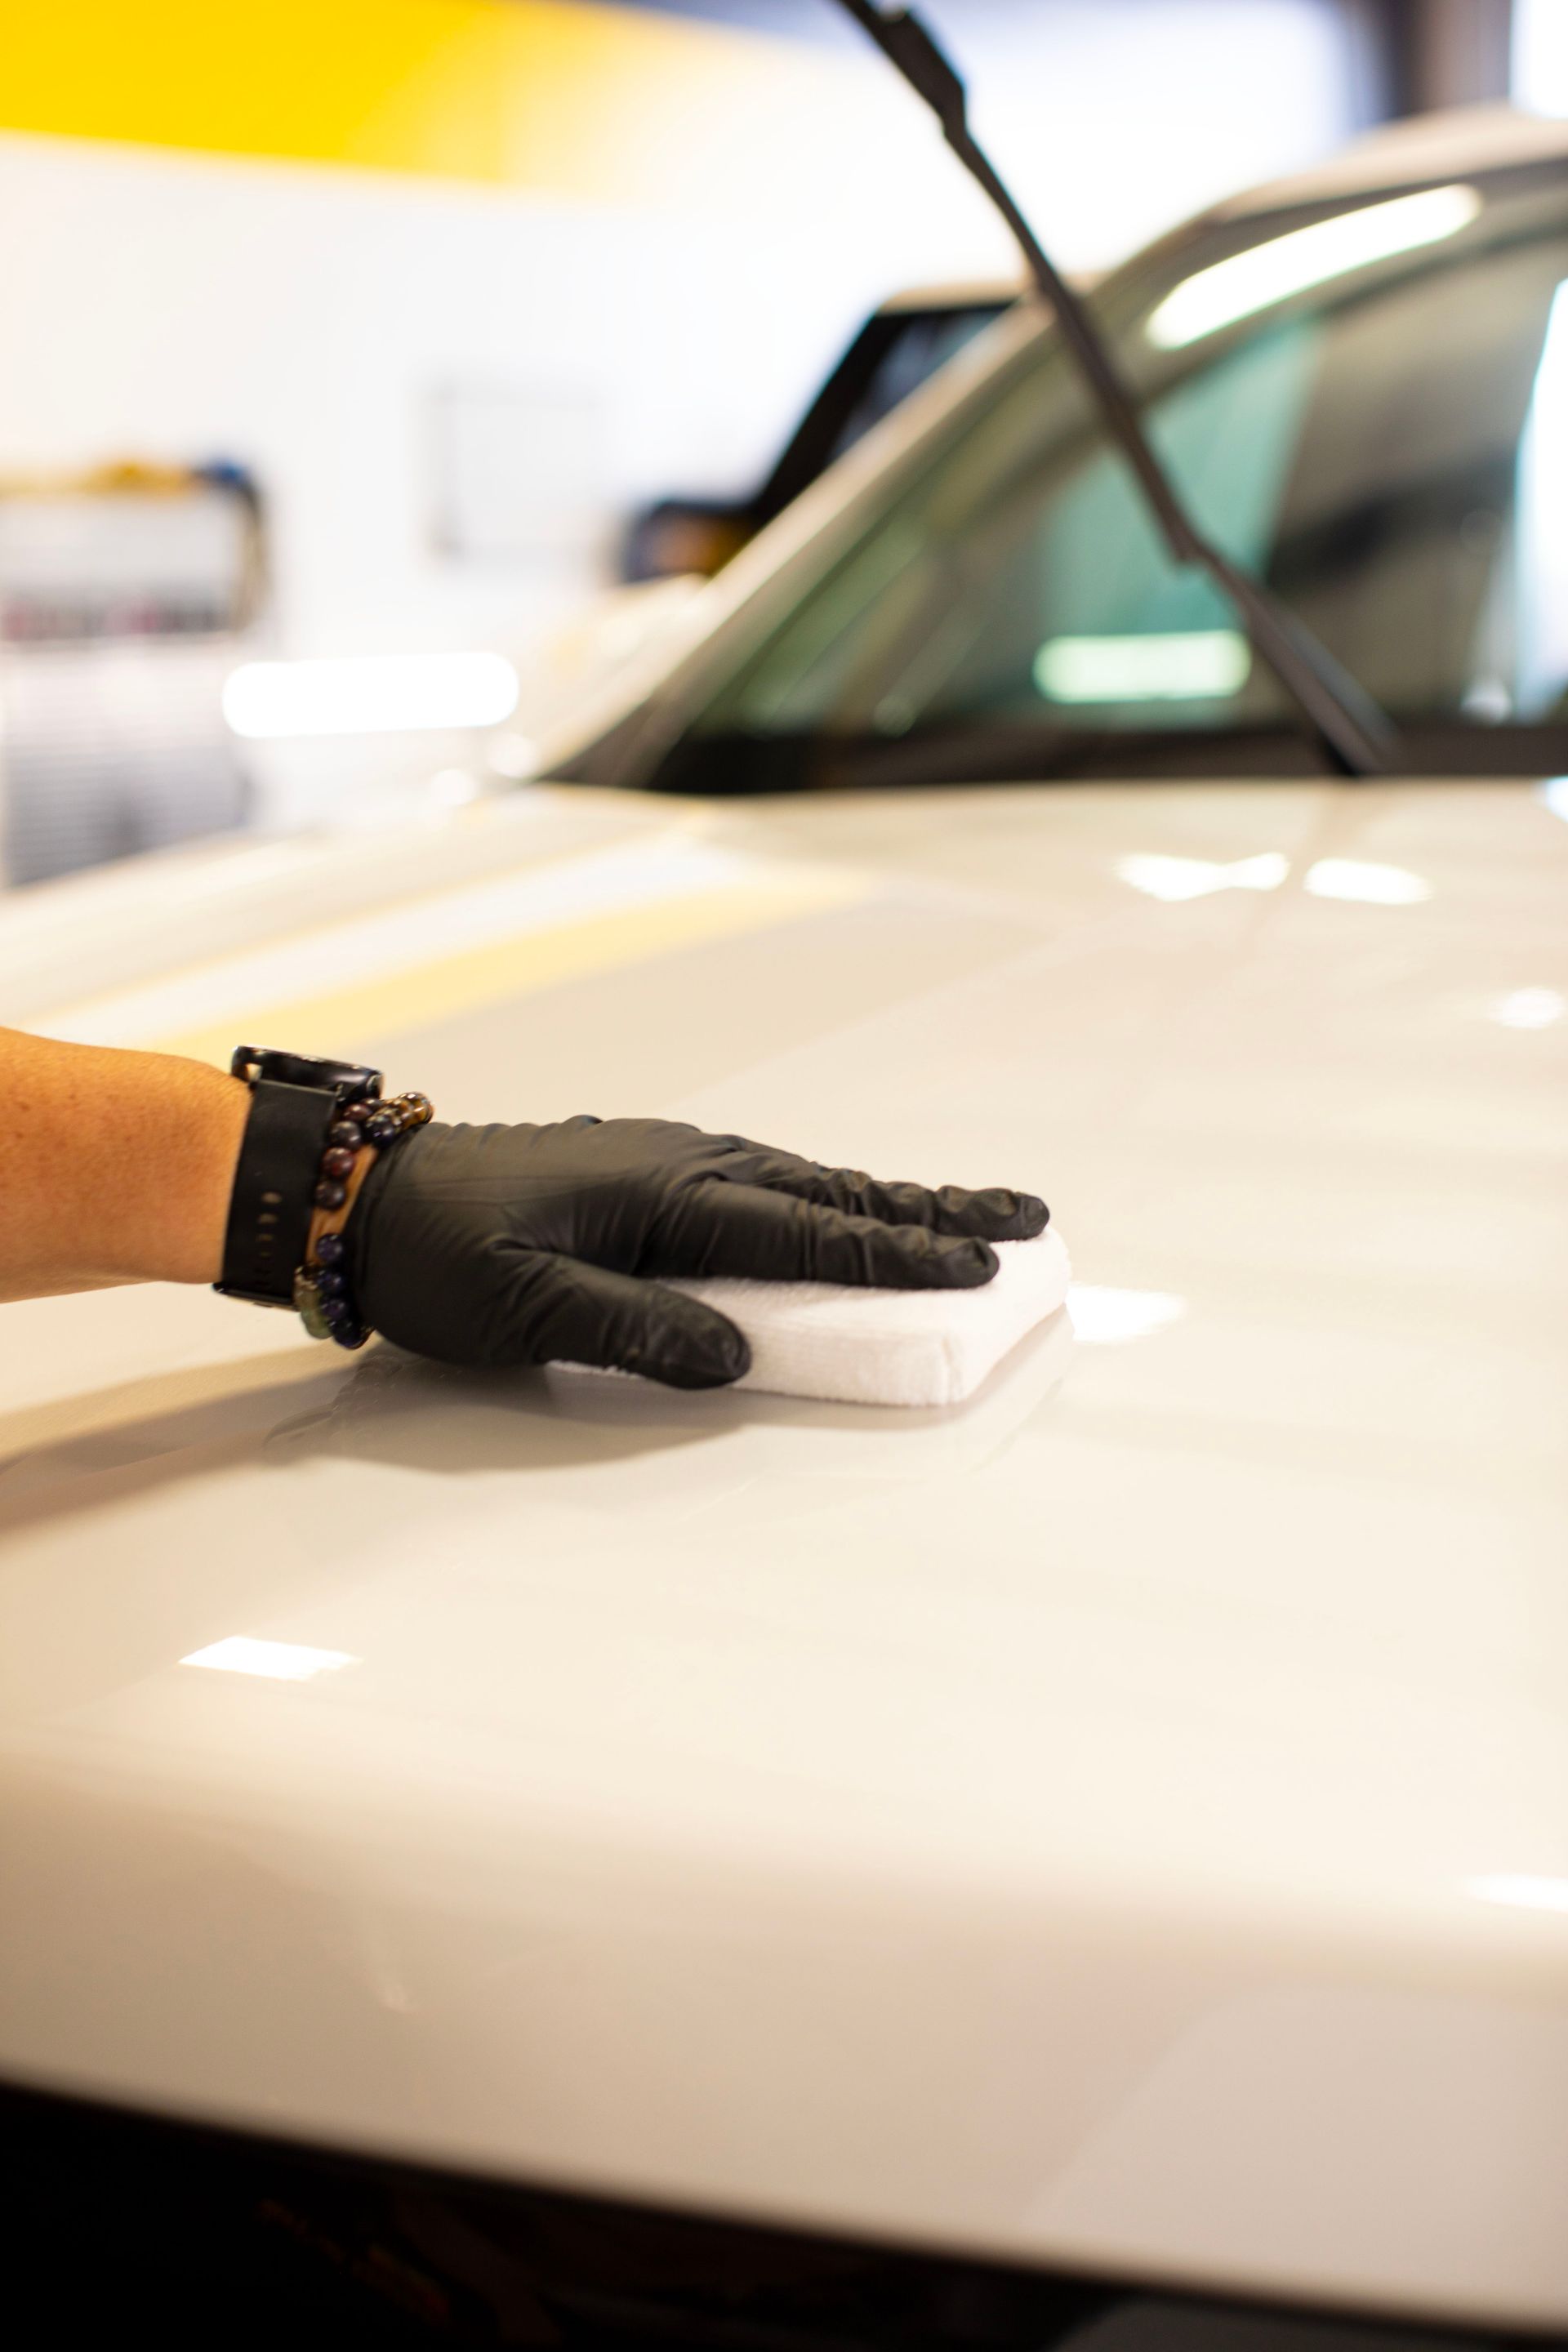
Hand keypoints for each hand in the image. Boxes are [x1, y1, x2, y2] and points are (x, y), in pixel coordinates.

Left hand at [345, 1117, 1046, 1385]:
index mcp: (665, 1190)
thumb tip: (734, 1358)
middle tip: (1025, 1220)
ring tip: (969, 1218)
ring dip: (890, 1201)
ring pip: (803, 1185)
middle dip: (931, 1210)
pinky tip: (852, 1215)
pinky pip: (764, 1190)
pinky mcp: (649, 1178)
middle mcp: (682, 1163)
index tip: (981, 1265)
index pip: (805, 1228)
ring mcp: (668, 1164)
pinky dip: (829, 1202)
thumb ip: (636, 1329)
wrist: (366, 1192)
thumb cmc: (436, 1250)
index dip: (898, 1250)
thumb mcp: (523, 1306)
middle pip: (829, 1192)